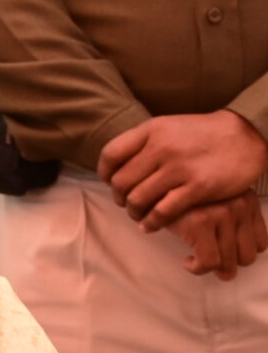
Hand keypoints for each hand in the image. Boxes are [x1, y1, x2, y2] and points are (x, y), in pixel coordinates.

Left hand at [99, 111, 267, 223]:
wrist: (248, 134)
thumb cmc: (205, 134)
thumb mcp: (171, 127)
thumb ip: (145, 142)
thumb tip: (117, 164)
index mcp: (153, 131)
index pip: (110, 155)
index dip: (105, 173)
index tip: (110, 183)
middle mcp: (162, 148)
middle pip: (120, 182)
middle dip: (119, 197)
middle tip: (126, 203)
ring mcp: (180, 168)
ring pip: (137, 199)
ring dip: (133, 212)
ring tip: (138, 215)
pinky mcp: (198, 187)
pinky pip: (162, 212)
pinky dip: (151, 223)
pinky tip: (151, 226)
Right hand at [150, 194, 267, 281]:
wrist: (152, 185)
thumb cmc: (182, 198)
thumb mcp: (214, 205)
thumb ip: (230, 229)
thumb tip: (228, 273)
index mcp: (247, 201)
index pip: (261, 244)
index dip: (241, 255)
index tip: (224, 256)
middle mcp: (239, 206)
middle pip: (246, 257)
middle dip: (227, 266)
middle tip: (209, 263)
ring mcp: (221, 214)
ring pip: (228, 262)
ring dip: (211, 268)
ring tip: (196, 262)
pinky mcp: (200, 224)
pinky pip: (207, 262)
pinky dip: (197, 268)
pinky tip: (186, 261)